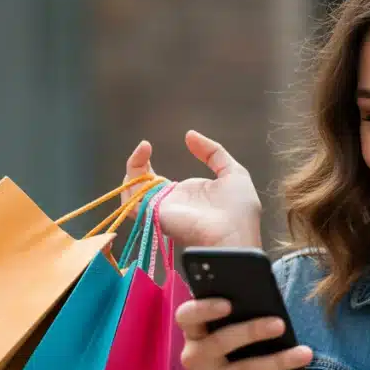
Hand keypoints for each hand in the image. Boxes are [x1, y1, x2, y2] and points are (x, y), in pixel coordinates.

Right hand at [121, 131, 263, 248]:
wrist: (235, 234)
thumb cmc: (238, 210)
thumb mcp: (233, 172)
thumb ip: (213, 152)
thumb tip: (189, 135)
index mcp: (185, 194)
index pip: (157, 180)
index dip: (148, 164)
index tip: (150, 145)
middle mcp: (169, 203)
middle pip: (141, 185)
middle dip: (137, 164)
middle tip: (145, 146)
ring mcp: (160, 210)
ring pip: (132, 191)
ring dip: (133, 168)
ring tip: (143, 148)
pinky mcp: (154, 215)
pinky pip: (132, 201)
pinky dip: (130, 181)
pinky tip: (141, 158)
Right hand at [175, 298, 315, 369]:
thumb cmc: (221, 359)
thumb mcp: (216, 341)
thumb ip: (231, 325)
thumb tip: (270, 310)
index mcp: (193, 335)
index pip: (187, 317)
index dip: (204, 308)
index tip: (228, 303)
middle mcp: (194, 359)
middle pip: (221, 342)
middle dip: (251, 332)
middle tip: (280, 324)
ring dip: (279, 361)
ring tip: (306, 353)